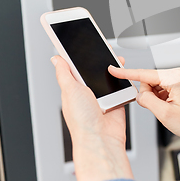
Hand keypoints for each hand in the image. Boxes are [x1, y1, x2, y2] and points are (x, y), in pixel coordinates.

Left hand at [51, 55, 134, 180]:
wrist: (101, 138)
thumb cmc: (82, 120)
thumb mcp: (69, 90)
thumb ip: (64, 73)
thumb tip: (56, 58)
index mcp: (73, 89)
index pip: (75, 67)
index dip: (79, 55)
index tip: (83, 42)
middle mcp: (88, 92)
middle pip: (94, 70)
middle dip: (100, 59)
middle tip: (104, 48)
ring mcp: (103, 97)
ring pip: (109, 76)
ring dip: (113, 69)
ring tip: (116, 60)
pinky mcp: (116, 101)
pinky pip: (121, 86)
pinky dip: (123, 81)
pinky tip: (123, 75)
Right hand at [109, 66, 179, 142]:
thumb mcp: (164, 114)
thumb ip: (146, 100)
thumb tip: (139, 94)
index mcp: (175, 77)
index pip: (144, 74)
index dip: (126, 73)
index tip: (113, 69)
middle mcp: (178, 75)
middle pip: (149, 81)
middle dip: (148, 96)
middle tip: (160, 109)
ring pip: (155, 87)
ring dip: (156, 99)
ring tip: (169, 110)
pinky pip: (162, 90)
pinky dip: (161, 100)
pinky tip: (171, 108)